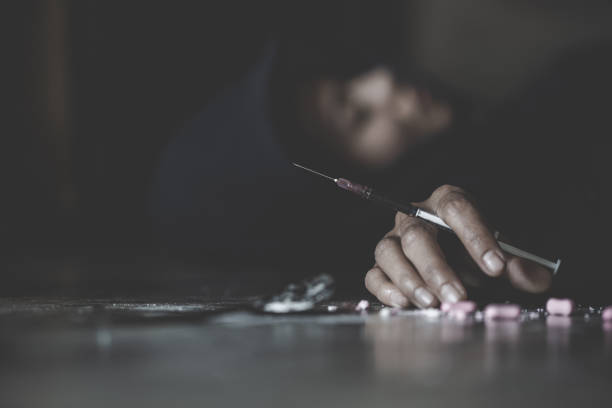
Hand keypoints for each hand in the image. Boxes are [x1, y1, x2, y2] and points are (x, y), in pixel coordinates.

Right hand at [365, 185, 551, 307]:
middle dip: (437, 267)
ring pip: (388, 251)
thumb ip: (524, 267)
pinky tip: (405, 304)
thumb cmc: (484, 256)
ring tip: (432, 303)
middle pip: (416, 234)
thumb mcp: (510, 259)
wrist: (465, 264)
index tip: (497, 267)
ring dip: (408, 279)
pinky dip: (385, 289)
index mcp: (448, 202)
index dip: (476, 236)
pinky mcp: (382, 265)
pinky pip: (373, 274)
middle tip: (458, 296)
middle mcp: (416, 217)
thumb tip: (527, 275)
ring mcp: (394, 240)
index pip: (456, 208)